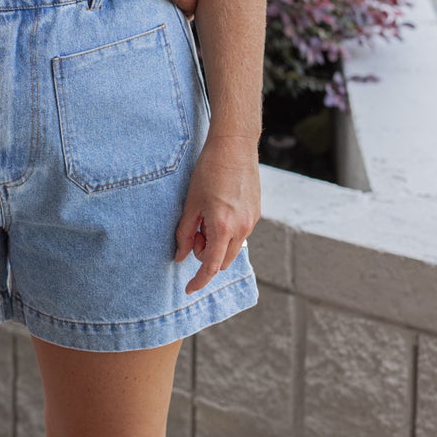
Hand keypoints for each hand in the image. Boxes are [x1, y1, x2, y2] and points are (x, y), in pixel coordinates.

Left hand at [173, 133, 259, 295]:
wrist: (234, 147)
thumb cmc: (208, 172)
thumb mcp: (190, 203)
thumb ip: (185, 233)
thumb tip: (180, 257)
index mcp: (222, 226)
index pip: (211, 265)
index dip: (199, 281)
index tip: (189, 289)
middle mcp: (241, 228)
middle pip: (223, 261)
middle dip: (206, 255)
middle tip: (194, 232)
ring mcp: (252, 221)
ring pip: (233, 249)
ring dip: (217, 244)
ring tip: (205, 218)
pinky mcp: (257, 213)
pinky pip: (241, 234)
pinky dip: (227, 233)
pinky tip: (218, 211)